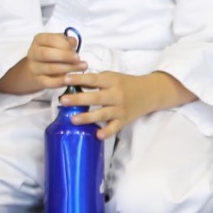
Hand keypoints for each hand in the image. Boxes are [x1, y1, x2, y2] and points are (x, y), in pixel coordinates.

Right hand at [0, 31, 84, 95]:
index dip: (64, 44)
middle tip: (78, 58)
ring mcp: (34, 68)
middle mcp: (33, 53)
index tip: (75, 48)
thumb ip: (67, 42)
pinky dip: (61, 81)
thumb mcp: (59, 44)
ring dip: (68, 68)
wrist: (39, 69)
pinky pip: (49, 82)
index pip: (50, 40)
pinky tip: (71, 79)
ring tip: (81, 67)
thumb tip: (73, 42)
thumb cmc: (53, 53)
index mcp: (39, 40)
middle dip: (64, 56)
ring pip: (50, 68)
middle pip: (46, 54)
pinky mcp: (38, 80)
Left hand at [59, 69, 188, 140]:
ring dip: (88, 117)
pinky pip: (114, 128)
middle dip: (79, 99)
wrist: (149, 93)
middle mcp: (116, 94)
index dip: (79, 79)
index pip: (93, 79)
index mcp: (112, 81)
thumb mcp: (112, 77)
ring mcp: (120, 109)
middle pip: (96, 97)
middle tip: (64, 101)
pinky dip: (107, 132)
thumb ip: (95, 80)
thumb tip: (72, 81)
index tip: (65, 79)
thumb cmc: (126, 84)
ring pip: (103, 114)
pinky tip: (98, 135)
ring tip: (73, 120)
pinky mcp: (124, 120)